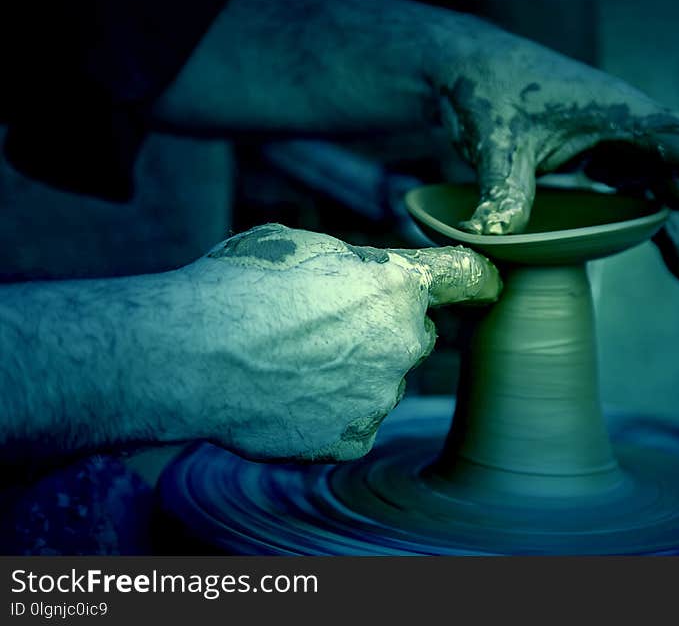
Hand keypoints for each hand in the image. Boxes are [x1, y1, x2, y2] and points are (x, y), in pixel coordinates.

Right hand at [179, 224, 499, 461]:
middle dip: (382, 328)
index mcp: (397, 287)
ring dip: (352, 371)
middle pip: (411, 334)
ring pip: (380, 380)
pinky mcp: (352, 438)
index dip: (478, 280)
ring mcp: (380, 397)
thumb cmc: (238, 287)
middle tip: (320, 324)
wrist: (187, 354)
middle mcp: (403, 344)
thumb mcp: (302, 246)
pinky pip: (354, 419)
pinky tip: (288, 394)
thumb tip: (371, 274)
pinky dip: (330, 409)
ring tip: (289, 361)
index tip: (486, 285)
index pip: (466, 278)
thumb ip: (356, 265)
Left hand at [432, 37, 678, 304]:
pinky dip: (666, 240)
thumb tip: (493, 237)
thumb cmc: (490, 89)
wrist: (472, 73)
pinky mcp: (604, 170)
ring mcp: (622, 153)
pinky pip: (645, 208)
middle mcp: (636, 134)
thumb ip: (504, 185)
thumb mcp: (498, 136)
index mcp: (627, 115)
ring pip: (678, 200)